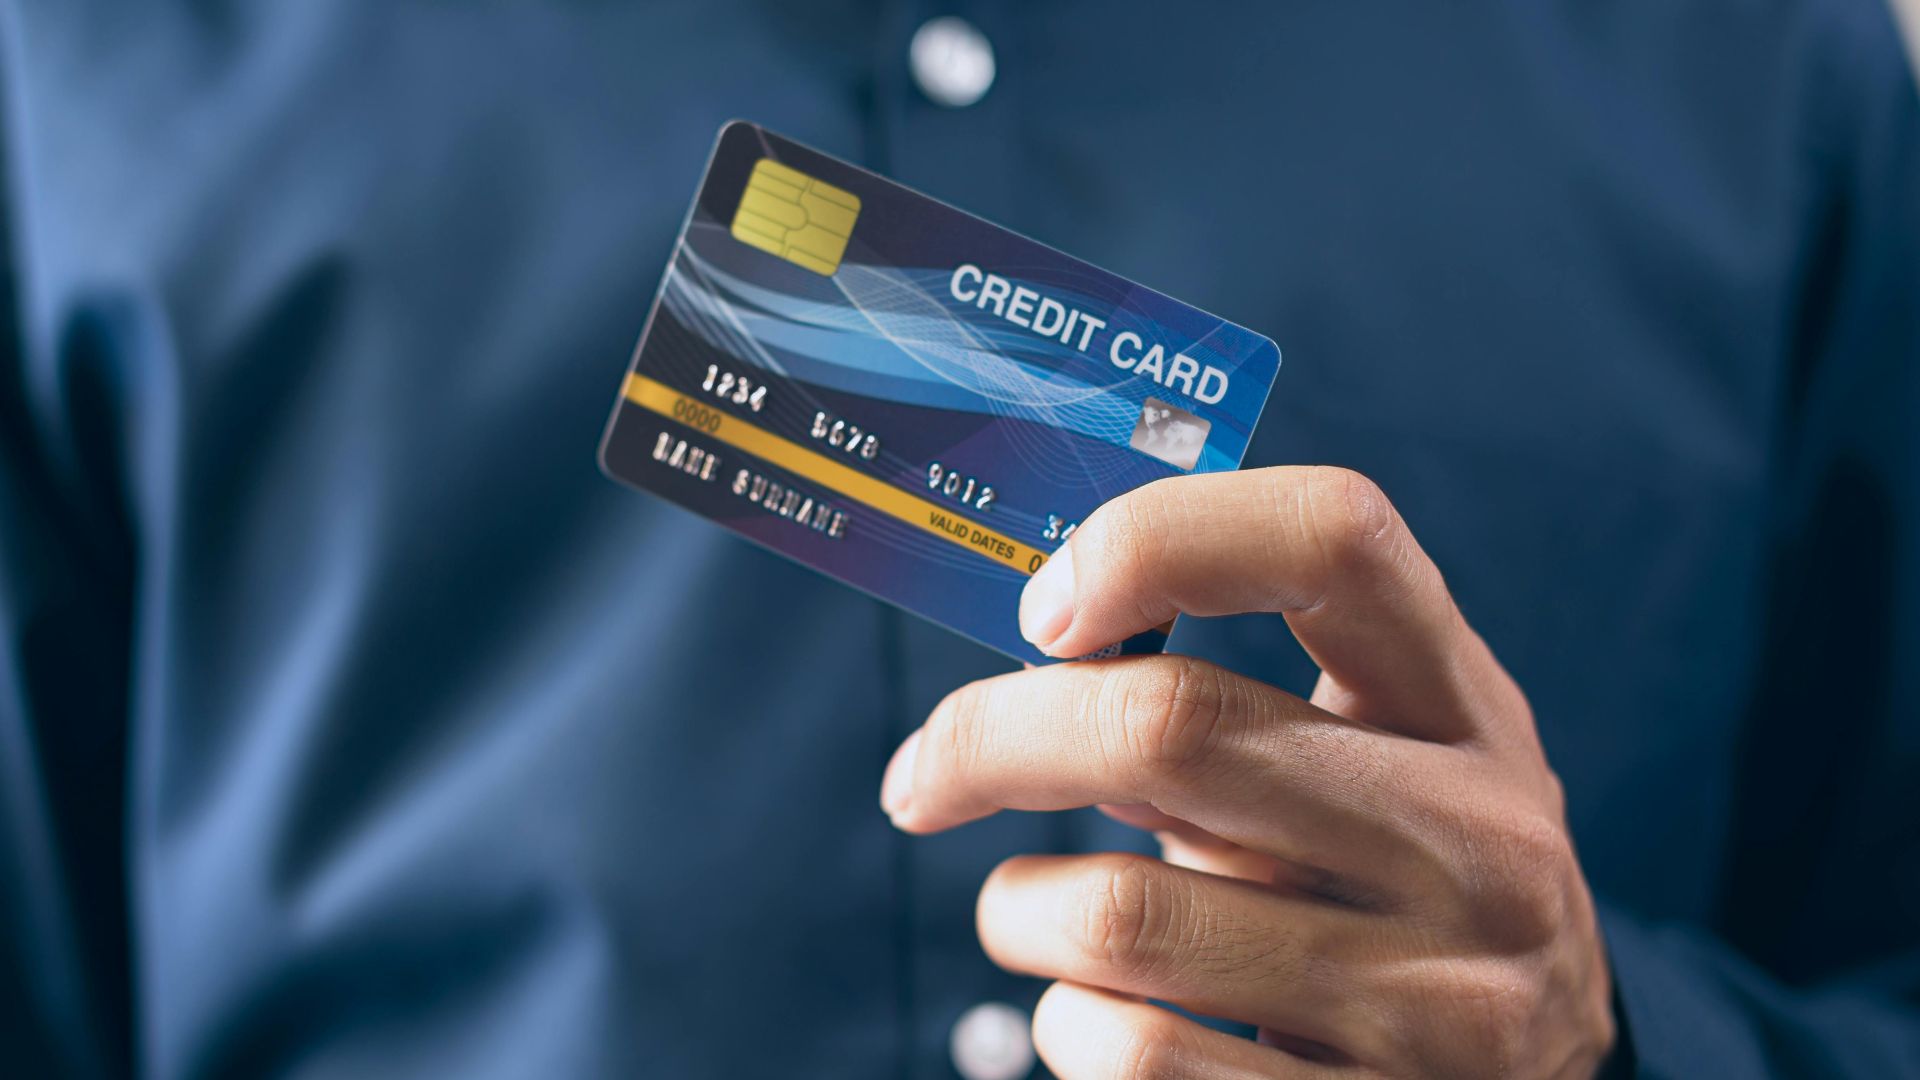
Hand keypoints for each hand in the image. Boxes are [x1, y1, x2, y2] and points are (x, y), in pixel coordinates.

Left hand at [880, 467, 1614, 1077]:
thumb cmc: (1405, 882)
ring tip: (1028, 914)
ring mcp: (1436, 998)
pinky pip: (1136, 1060)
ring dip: (1020, 909)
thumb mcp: (1379, 766)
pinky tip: (1096, 1013)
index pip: (1329, 538)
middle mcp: (1476, 840)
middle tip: (927, 773)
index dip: (1157, 539)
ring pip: (1118, 915)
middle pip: (1172, 725)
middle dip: (993, 738)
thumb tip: (1025, 683)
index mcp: (1464, 709)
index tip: (1047, 608)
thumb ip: (1238, 710)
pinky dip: (1068, 1026)